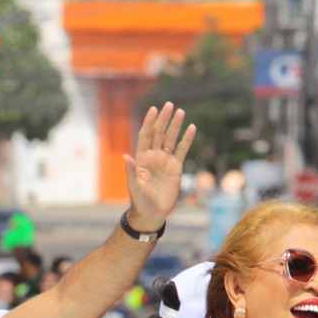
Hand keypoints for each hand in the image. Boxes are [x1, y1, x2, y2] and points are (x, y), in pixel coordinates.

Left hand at [122, 102, 194, 228]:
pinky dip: (187, 139)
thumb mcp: (134, 186)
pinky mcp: (175, 168)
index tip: (154, 109)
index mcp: (141, 158)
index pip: (145, 135)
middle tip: (169, 104)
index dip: (149, 122)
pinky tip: (191, 128)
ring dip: (175, 126)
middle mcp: (153, 157)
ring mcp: (165, 161)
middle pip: (158, 133)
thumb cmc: (140, 201)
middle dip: (163, 119)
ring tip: (180, 111)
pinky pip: (182, 151)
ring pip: (171, 139)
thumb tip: (126, 156)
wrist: (152, 213)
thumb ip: (131, 171)